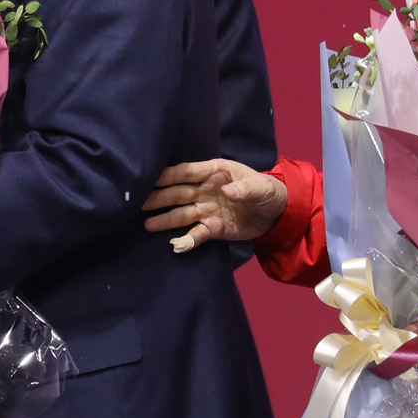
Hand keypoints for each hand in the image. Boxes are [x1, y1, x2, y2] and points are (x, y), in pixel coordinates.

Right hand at [142, 159, 287, 251]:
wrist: (278, 215)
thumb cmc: (268, 192)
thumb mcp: (262, 187)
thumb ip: (246, 188)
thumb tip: (228, 191)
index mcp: (215, 172)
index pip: (188, 172)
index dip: (170, 175)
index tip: (152, 178)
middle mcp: (205, 190)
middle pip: (178, 193)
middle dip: (159, 198)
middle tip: (139, 203)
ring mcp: (206, 210)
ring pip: (181, 214)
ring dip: (165, 219)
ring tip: (147, 225)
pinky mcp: (212, 228)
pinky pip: (196, 234)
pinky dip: (187, 240)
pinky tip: (176, 245)